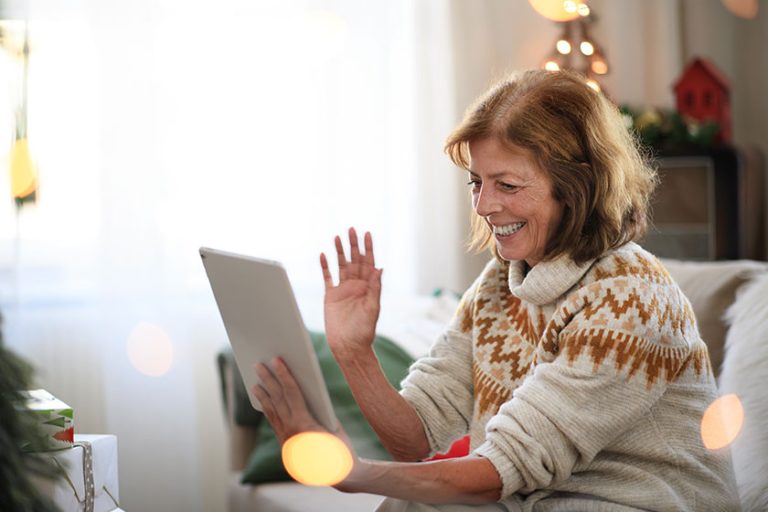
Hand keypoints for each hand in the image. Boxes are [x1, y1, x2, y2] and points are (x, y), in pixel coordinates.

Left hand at [252, 359, 360, 484]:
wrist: (338, 474)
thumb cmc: (340, 445)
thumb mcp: (333, 423)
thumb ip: (318, 408)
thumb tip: (305, 389)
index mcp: (304, 423)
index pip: (291, 392)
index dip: (284, 374)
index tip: (277, 360)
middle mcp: (290, 431)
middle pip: (277, 399)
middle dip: (267, 380)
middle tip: (258, 364)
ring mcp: (285, 438)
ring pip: (271, 412)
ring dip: (263, 396)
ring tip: (255, 382)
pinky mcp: (285, 444)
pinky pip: (274, 423)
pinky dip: (268, 410)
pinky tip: (264, 401)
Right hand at [320, 228, 382, 355]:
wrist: (349, 345)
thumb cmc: (364, 330)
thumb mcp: (373, 308)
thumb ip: (375, 288)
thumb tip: (379, 268)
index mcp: (368, 287)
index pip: (368, 263)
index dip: (368, 248)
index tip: (367, 234)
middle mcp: (356, 286)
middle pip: (354, 260)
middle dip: (353, 245)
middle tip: (352, 229)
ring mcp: (343, 290)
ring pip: (341, 265)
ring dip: (339, 252)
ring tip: (337, 237)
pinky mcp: (331, 296)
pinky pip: (327, 278)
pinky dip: (325, 267)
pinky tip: (324, 255)